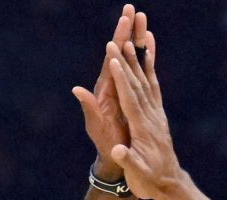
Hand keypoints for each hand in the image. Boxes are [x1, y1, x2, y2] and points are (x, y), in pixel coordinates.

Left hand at [71, 5, 149, 172]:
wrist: (113, 158)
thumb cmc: (105, 145)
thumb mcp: (96, 127)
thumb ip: (88, 108)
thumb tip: (76, 90)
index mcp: (106, 91)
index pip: (112, 59)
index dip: (118, 40)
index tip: (124, 20)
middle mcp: (113, 86)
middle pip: (120, 52)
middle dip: (126, 31)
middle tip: (132, 8)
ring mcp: (122, 89)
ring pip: (130, 58)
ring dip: (136, 37)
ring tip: (142, 17)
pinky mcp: (130, 95)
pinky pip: (138, 71)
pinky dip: (145, 56)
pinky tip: (149, 43)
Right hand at [103, 21, 181, 198]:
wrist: (170, 184)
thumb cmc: (149, 181)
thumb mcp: (137, 174)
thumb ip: (128, 160)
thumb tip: (118, 151)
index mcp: (142, 128)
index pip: (130, 98)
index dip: (122, 77)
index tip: (114, 57)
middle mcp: (151, 117)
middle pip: (138, 83)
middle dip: (128, 59)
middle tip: (120, 36)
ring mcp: (156, 114)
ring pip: (146, 80)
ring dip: (138, 59)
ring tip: (133, 37)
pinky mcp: (158, 115)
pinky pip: (154, 87)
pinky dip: (150, 69)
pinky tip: (148, 55)